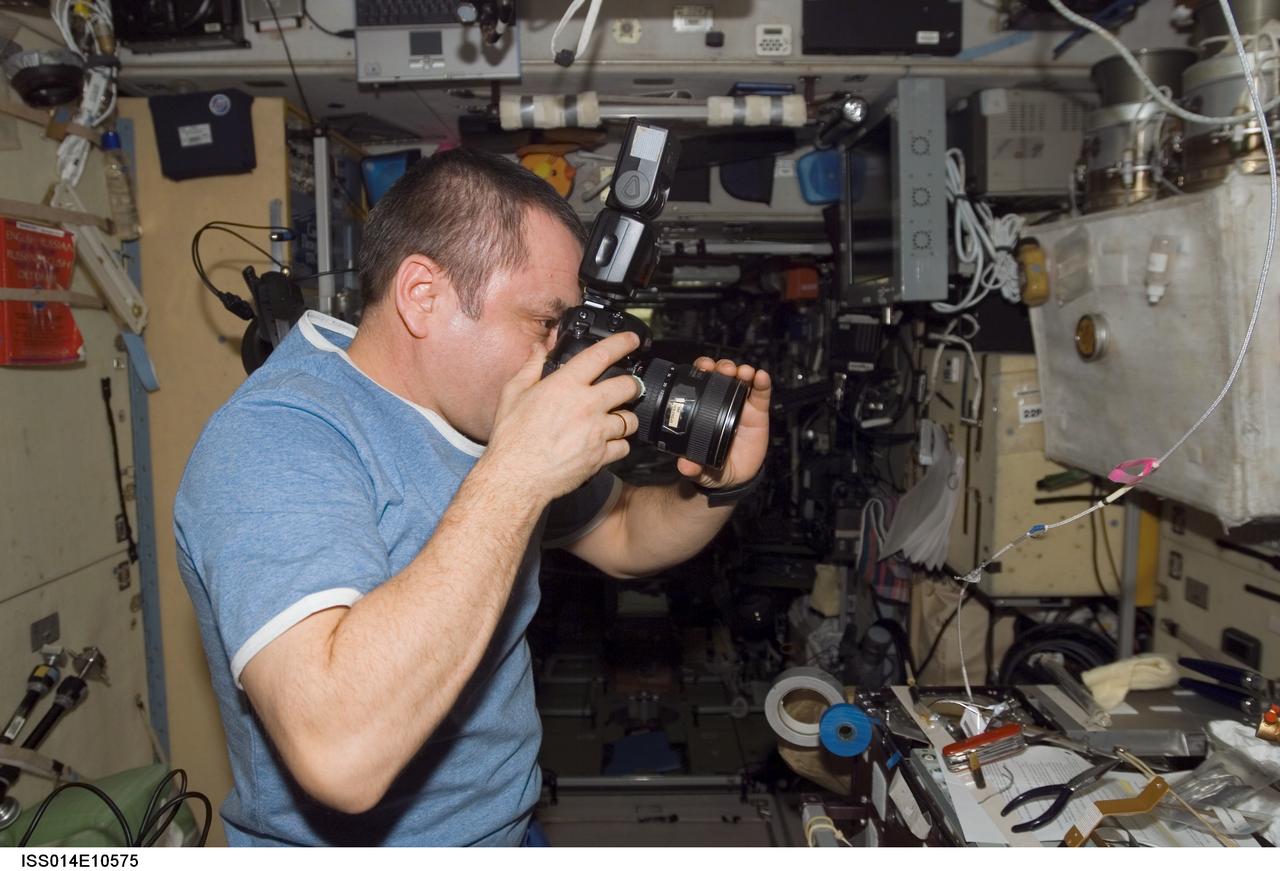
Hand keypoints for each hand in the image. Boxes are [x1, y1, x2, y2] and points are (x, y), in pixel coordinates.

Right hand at [484, 332, 641, 501]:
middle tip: (627, 388)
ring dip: (625, 418)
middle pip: (628, 386)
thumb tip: (537, 349)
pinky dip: (618, 445)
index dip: (622, 343)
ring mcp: (596, 432)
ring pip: (629, 419)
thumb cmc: (512, 438)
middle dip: (631, 385)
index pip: (602, 355)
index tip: (632, 340)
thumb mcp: (513, 394)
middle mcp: (586, 406)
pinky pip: (623, 447)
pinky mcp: (600, 456)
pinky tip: (606, 444)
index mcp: (565, 386)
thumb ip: (530, 368)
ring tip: (614, 420)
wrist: (516, 477)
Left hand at [676, 357, 770, 489]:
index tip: (703, 367)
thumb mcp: (700, 470)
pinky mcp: (758, 412)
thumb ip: (692, 468)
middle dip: (723, 367)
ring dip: (742, 371)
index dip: (701, 370)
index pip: (702, 383)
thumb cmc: (715, 468)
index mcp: (705, 410)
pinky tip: (761, 377)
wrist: (736, 478)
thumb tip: (685, 465)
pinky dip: (762, 383)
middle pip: (722, 376)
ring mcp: (741, 405)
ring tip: (744, 372)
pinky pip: (761, 394)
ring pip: (742, 380)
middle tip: (724, 370)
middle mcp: (722, 403)